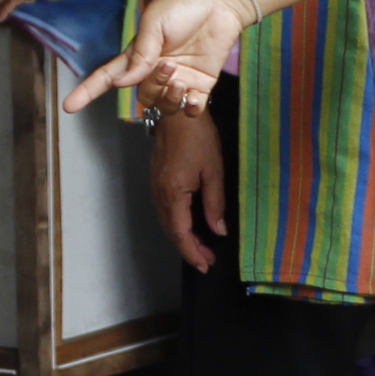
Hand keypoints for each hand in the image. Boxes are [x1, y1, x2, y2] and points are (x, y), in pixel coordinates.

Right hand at [65, 0, 261, 116]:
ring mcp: (178, 79)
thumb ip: (140, 54)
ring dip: (169, 98)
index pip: (109, 77)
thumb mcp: (154, 23)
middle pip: (142, 95)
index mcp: (138, 55)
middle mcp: (155, 71)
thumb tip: (123, 83)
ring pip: (164, 106)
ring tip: (181, 79)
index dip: (89, 91)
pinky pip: (190, 110)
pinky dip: (190, 108)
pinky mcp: (201, 85)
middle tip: (168, 65)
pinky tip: (193, 96)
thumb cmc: (183, 6)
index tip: (69, 106)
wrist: (219, 3)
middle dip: (152, 86)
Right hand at [150, 109, 226, 272]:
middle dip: (189, 248)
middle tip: (207, 260)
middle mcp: (160, 194)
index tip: (206, 265)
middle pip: (172, 231)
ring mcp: (156, 186)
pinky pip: (165, 209)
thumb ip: (215, 204)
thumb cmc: (198, 136)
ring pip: (167, 221)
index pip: (181, 234)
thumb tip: (218, 230)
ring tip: (201, 247)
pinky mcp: (157, 179)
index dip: (193, 253)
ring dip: (183, 237)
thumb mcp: (213, 171)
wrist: (178, 110)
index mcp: (173, 194)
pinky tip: (189, 224)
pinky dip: (177, 223)